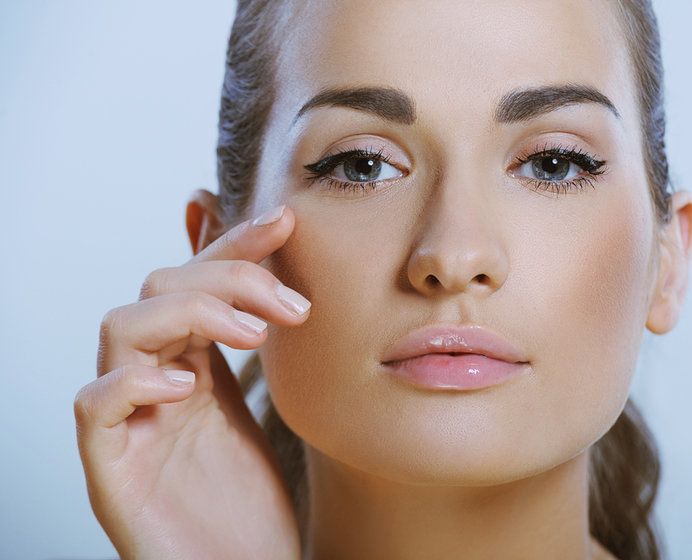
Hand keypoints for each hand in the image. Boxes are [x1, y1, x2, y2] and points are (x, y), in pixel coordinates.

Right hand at [74, 203, 308, 559]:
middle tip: (293, 307)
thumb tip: (290, 286)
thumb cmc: (250, 502)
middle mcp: (155, 380)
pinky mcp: (110, 468)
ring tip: (253, 336)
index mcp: (194, 362)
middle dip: (229, 279)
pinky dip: (135, 380)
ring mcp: (128, 421)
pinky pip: (94, 405)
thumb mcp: (267, 408)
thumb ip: (262, 348)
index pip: (200, 280)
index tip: (285, 220)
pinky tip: (186, 386)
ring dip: (190, 313)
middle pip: (161, 287)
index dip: (234, 243)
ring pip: (121, 326)